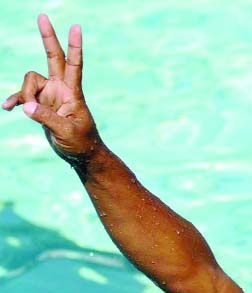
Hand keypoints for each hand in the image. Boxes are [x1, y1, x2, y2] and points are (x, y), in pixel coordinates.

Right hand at [3, 15, 100, 165]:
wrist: (80, 154)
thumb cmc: (81, 143)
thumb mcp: (65, 132)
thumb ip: (45, 118)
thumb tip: (25, 107)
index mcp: (73, 93)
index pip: (74, 64)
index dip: (75, 46)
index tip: (76, 27)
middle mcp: (61, 88)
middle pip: (53, 57)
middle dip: (48, 37)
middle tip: (43, 16)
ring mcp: (49, 94)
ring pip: (28, 81)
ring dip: (24, 95)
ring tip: (29, 114)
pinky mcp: (40, 103)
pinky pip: (22, 96)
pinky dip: (15, 100)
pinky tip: (7, 108)